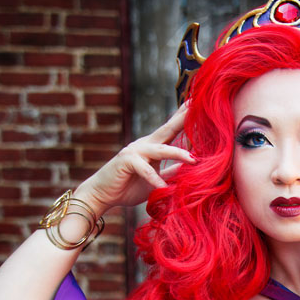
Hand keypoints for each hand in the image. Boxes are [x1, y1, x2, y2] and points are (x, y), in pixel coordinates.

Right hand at [74, 104, 193, 214]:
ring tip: (193, 160)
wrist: (101, 195)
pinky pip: (144, 169)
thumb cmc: (128, 188)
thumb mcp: (156, 180)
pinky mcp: (125, 161)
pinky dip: (154, 178)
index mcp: (153, 147)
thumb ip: (171, 173)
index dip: (184, 118)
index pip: (171, 130)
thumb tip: (190, 168)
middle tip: (197, 105)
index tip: (197, 103)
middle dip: (183, 118)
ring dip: (177, 153)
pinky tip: (162, 186)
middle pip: (168, 129)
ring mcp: (134, 151)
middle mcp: (144, 144)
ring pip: (160, 149)